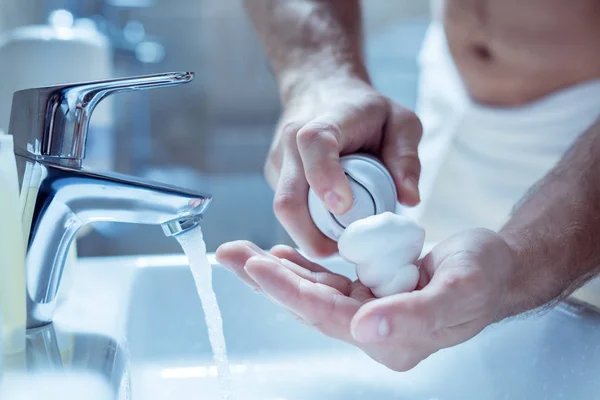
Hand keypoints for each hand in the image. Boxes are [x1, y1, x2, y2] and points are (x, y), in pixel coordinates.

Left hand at [216, 228, 515, 370]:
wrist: (496, 266)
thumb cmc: (484, 277)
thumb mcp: (459, 290)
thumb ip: (415, 315)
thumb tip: (366, 330)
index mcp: (393, 340)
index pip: (329, 316)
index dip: (291, 291)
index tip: (257, 267)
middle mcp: (374, 331)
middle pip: (310, 304)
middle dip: (267, 280)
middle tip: (230, 255)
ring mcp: (368, 311)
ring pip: (312, 291)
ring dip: (276, 271)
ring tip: (240, 253)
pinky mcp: (368, 293)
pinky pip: (326, 280)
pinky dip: (302, 266)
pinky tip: (279, 255)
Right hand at [266, 77, 422, 256]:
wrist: (322, 91)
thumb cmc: (365, 110)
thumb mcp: (400, 122)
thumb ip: (407, 157)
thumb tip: (409, 200)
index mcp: (325, 121)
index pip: (314, 145)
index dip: (325, 177)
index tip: (343, 207)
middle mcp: (291, 142)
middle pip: (288, 199)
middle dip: (313, 236)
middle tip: (348, 251)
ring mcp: (279, 163)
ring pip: (285, 212)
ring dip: (311, 236)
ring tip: (345, 240)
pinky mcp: (275, 177)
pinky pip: (290, 211)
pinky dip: (308, 227)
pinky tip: (332, 225)